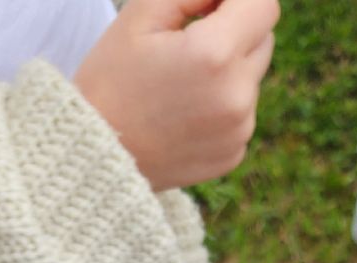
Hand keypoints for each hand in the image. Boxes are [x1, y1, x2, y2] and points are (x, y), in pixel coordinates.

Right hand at [73, 0, 277, 188]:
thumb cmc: (110, 77)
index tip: (208, 6)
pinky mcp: (233, 154)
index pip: (264, 5)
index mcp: (214, 54)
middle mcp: (236, 96)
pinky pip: (241, 114)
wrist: (92, 153)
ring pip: (252, 78)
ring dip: (228, 70)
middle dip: (233, 31)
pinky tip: (183, 113)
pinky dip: (221, 106)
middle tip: (184, 44)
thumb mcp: (141, 15)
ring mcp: (238, 130)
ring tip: (179, 84)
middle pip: (263, 39)